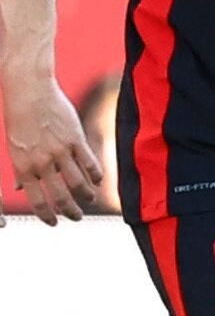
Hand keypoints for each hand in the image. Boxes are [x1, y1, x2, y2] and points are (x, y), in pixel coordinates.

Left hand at [6, 63, 102, 220]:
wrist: (29, 93)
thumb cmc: (19, 120)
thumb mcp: (15, 149)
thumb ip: (20, 171)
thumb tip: (20, 189)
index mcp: (24, 168)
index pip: (38, 201)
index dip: (47, 216)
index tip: (54, 223)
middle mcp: (43, 163)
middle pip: (62, 196)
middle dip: (71, 211)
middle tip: (77, 217)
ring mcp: (61, 151)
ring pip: (79, 183)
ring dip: (87, 195)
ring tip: (90, 199)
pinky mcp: (76, 139)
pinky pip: (90, 163)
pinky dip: (96, 175)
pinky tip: (98, 180)